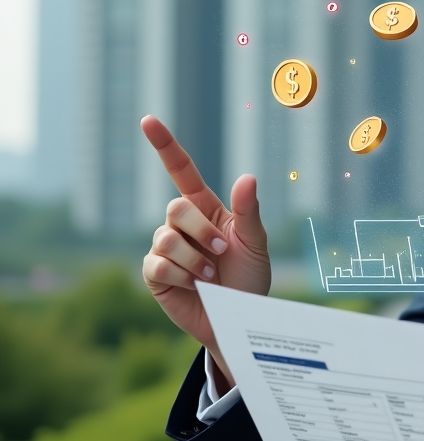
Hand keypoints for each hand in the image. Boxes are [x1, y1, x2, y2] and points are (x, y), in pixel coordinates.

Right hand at [140, 115, 270, 386]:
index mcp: (207, 209)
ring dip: (196, 260)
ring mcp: (164, 249)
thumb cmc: (251, 279)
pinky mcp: (154, 275)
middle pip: (175, 207)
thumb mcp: (257, 244)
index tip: (148, 121)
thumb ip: (248, 212)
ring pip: (166, 238)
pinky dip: (181, 276)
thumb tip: (247, 177)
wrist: (241, 320)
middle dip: (202, 231)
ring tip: (211, 277)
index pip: (181, 170)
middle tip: (222, 254)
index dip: (165, 146)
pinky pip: (157, 264)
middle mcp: (182, 225)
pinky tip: (195, 287)